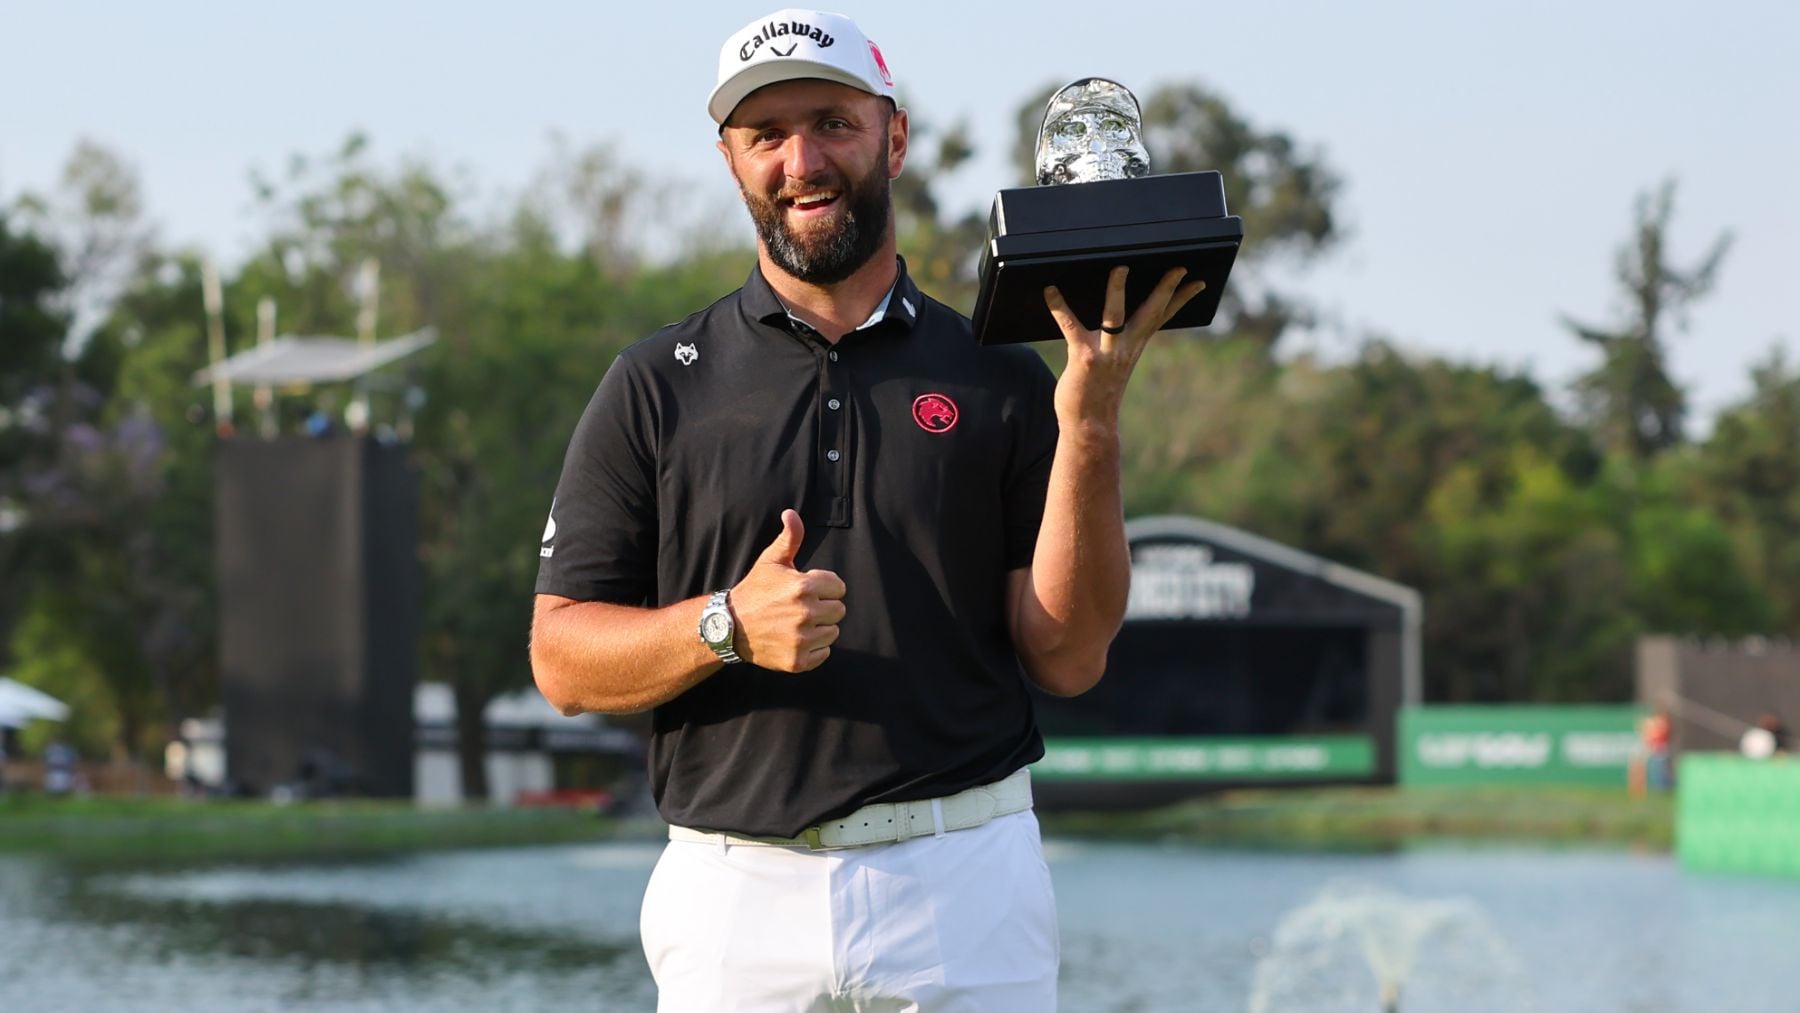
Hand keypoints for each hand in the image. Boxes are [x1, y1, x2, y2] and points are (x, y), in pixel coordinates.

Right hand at [730, 509, 846, 671]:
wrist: (729, 627)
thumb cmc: (754, 591)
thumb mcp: (770, 561)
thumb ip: (789, 538)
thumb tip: (791, 513)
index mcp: (803, 586)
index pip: (839, 587)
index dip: (824, 587)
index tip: (806, 590)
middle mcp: (804, 613)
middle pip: (839, 610)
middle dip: (824, 607)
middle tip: (800, 608)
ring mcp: (801, 639)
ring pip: (833, 632)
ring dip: (820, 628)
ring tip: (796, 624)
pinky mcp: (798, 660)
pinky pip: (824, 654)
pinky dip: (814, 649)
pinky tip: (795, 640)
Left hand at [1044, 265, 1206, 426]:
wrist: (1090, 425)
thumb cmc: (1099, 390)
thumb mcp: (1116, 362)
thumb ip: (1119, 341)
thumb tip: (1114, 320)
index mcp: (1136, 345)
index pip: (1164, 317)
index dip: (1182, 299)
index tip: (1198, 282)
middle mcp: (1127, 347)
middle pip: (1150, 312)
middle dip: (1165, 289)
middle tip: (1178, 267)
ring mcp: (1107, 352)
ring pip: (1115, 316)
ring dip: (1117, 290)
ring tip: (1121, 268)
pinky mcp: (1085, 357)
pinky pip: (1071, 326)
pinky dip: (1059, 307)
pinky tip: (1050, 291)